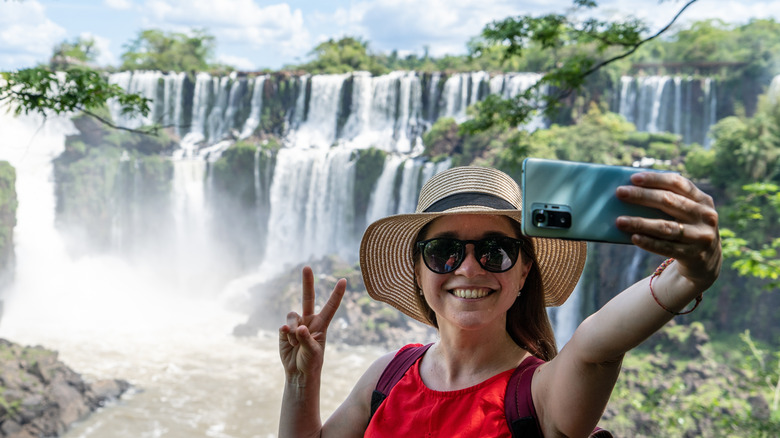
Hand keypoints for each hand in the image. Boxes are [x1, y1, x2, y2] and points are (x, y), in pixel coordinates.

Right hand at [278, 266, 345, 379]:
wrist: (298, 372)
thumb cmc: (311, 362)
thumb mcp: (313, 352)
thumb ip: (306, 339)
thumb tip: (298, 327)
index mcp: (321, 324)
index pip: (331, 306)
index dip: (337, 293)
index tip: (344, 280)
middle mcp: (309, 320)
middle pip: (308, 297)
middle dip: (307, 282)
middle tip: (307, 266)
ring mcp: (296, 324)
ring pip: (292, 316)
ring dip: (292, 329)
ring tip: (296, 342)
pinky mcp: (285, 330)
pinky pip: (283, 326)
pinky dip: (286, 334)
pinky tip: (289, 342)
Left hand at [615, 171, 721, 288]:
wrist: (706, 261)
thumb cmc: (687, 228)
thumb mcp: (687, 213)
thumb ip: (669, 202)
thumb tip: (631, 194)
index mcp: (703, 200)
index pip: (678, 183)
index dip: (655, 179)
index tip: (633, 178)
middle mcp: (705, 216)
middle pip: (669, 201)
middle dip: (642, 196)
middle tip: (620, 192)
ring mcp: (701, 236)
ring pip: (666, 227)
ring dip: (640, 223)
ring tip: (619, 221)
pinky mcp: (694, 255)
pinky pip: (666, 247)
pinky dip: (649, 242)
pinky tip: (634, 238)